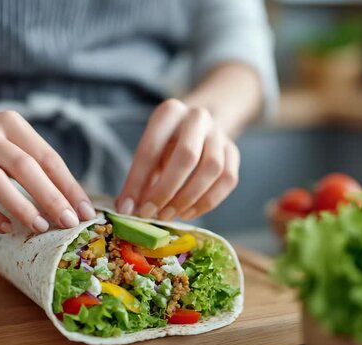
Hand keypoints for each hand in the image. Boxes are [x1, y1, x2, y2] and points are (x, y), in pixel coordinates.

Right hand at [0, 108, 95, 232]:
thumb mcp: (12, 141)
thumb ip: (38, 164)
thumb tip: (73, 202)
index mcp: (11, 124)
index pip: (47, 156)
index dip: (68, 185)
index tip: (85, 211)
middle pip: (24, 166)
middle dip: (50, 197)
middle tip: (69, 222)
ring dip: (21, 205)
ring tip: (40, 227)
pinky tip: (6, 228)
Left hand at [116, 99, 239, 220]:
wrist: (199, 127)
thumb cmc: (167, 143)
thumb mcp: (149, 152)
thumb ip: (139, 177)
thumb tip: (128, 209)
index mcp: (169, 112)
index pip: (151, 149)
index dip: (137, 182)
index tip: (128, 209)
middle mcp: (198, 117)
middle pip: (187, 155)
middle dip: (167, 190)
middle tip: (153, 214)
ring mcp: (220, 133)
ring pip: (212, 168)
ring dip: (189, 198)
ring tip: (169, 214)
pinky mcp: (233, 151)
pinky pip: (227, 179)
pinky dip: (207, 202)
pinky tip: (188, 212)